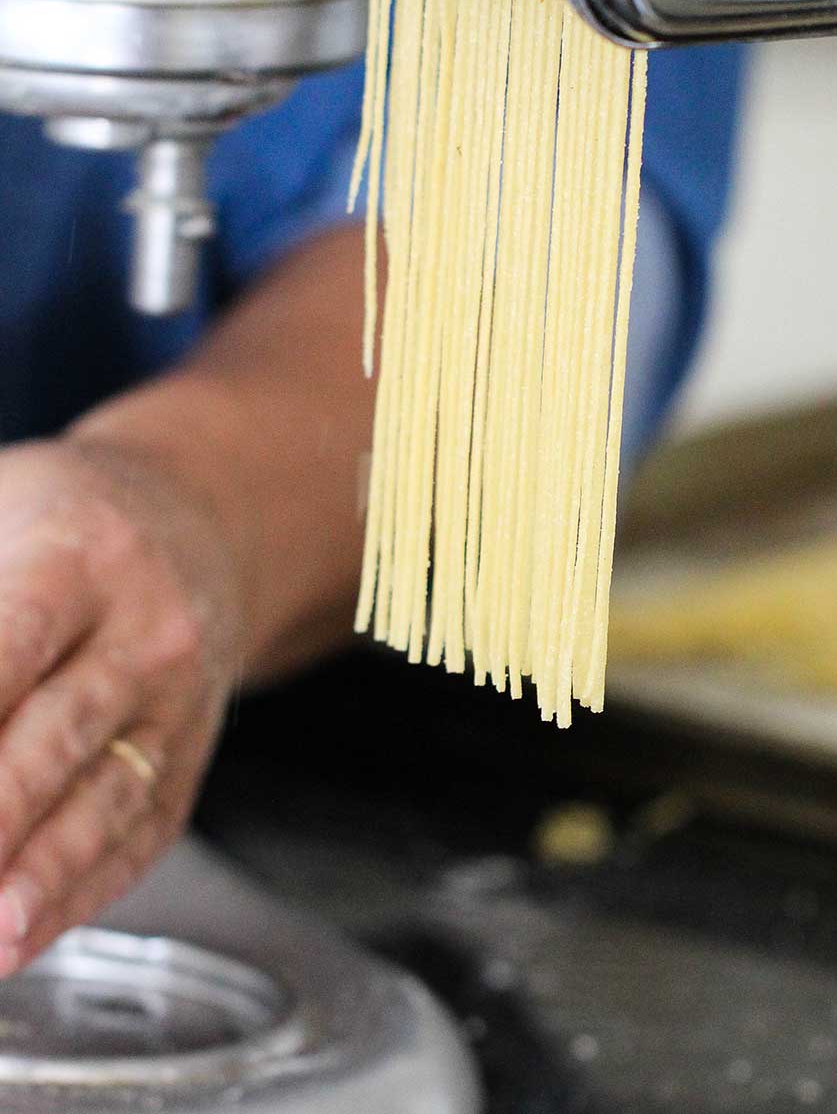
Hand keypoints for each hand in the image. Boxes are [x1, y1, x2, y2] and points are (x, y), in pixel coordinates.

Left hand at [0, 438, 240, 972]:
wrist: (200, 521)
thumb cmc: (69, 523)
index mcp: (83, 557)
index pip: (13, 645)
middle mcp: (147, 631)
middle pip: (60, 733)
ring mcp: (180, 701)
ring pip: (109, 799)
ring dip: (41, 875)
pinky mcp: (191, 758)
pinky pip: (140, 836)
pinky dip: (80, 893)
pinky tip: (24, 932)